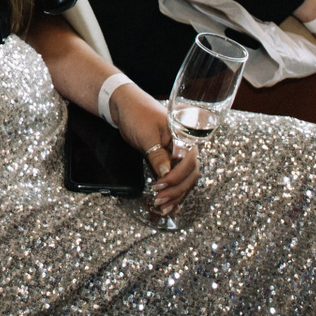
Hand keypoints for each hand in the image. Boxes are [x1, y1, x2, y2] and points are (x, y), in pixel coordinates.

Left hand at [111, 84, 202, 217]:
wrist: (126, 107)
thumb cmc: (137, 114)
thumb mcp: (146, 135)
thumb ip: (157, 155)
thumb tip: (166, 174)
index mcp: (184, 137)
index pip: (189, 162)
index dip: (177, 177)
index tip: (160, 184)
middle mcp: (185, 148)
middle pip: (190, 175)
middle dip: (176, 190)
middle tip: (160, 200)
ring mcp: (177, 156)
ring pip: (184, 180)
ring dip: (175, 195)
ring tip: (163, 208)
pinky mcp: (168, 162)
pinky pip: (175, 179)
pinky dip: (172, 192)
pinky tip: (168, 205)